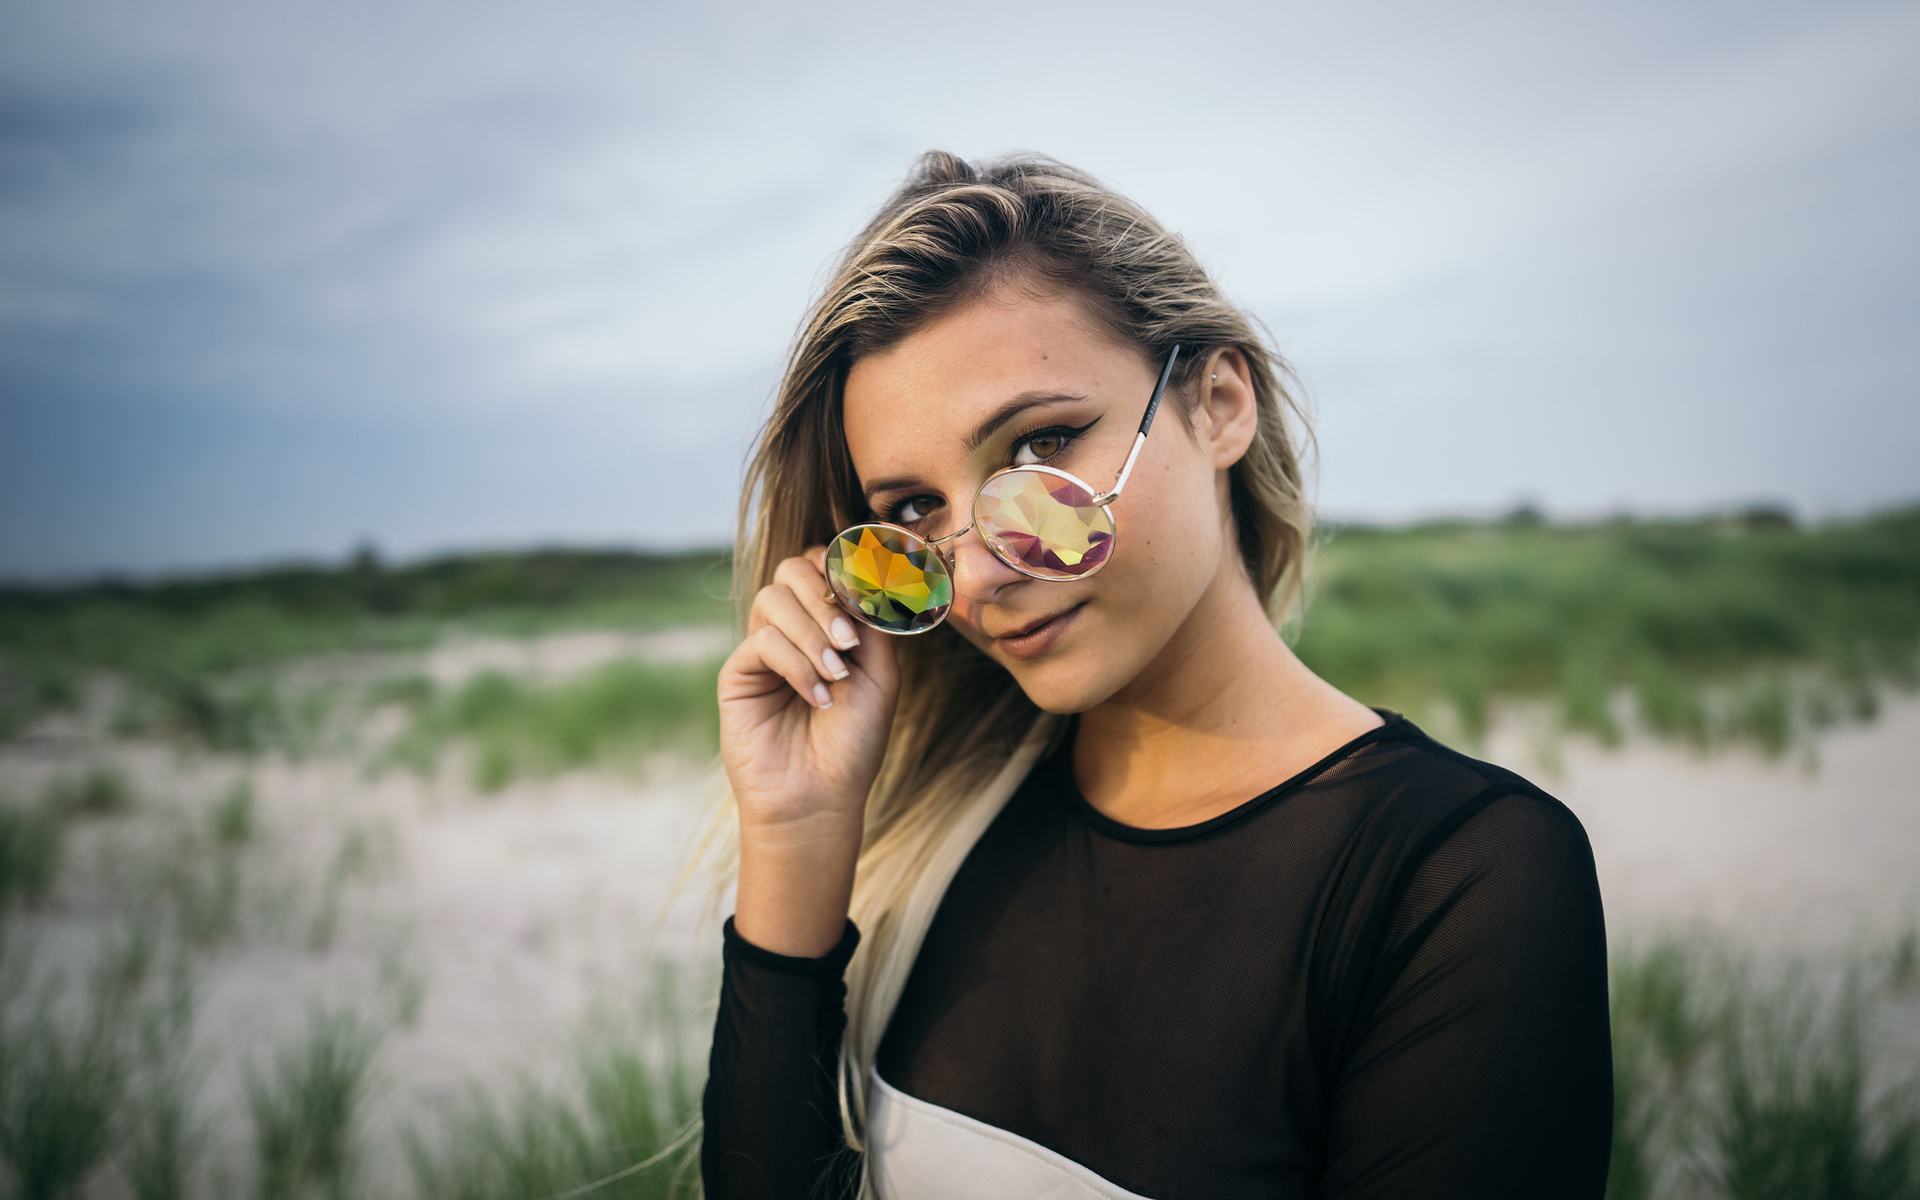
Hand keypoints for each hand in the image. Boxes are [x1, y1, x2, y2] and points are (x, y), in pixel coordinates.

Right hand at [718, 549, 898, 954]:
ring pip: (774, 598)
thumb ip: (870, 619)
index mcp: (829, 622)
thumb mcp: (880, 673)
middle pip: (794, 568)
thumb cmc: (854, 741)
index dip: (843, 568)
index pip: (826, 566)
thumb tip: (857, 570)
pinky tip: (816, 697)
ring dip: (812, 630)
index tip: (867, 594)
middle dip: (825, 595)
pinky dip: (796, 663)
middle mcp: (794, 628)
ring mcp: (763, 647)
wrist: (821, 797)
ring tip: (836, 673)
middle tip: (849, 639)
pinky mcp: (738, 671)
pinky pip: (762, 639)